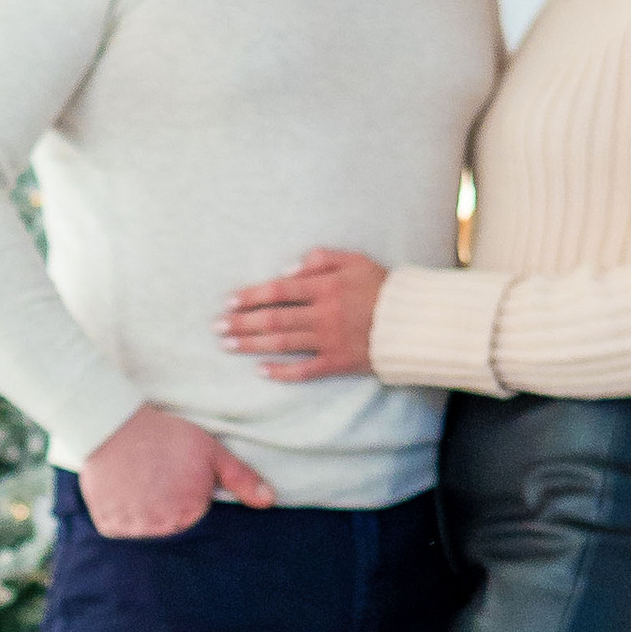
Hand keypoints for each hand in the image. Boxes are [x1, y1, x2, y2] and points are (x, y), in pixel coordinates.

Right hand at [77, 401, 275, 537]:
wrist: (114, 425)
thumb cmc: (166, 436)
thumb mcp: (210, 451)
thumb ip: (241, 478)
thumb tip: (269, 501)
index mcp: (191, 513)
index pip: (195, 516)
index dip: (187, 495)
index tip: (175, 476)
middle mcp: (163, 528)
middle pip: (170, 526)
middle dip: (166, 507)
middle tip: (156, 477)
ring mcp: (134, 528)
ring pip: (144, 528)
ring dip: (142, 512)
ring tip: (137, 481)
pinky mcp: (109, 525)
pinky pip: (119, 527)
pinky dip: (119, 513)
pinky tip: (121, 489)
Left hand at [217, 247, 385, 379]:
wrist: (413, 321)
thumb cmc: (383, 287)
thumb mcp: (356, 260)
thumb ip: (321, 259)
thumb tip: (286, 271)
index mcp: (325, 287)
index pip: (279, 291)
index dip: (251, 296)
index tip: (229, 302)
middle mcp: (323, 315)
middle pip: (273, 319)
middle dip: (242, 323)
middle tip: (217, 327)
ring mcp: (329, 341)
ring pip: (282, 344)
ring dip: (252, 345)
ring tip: (228, 345)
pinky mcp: (338, 362)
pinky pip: (304, 370)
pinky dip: (282, 372)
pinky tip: (260, 372)